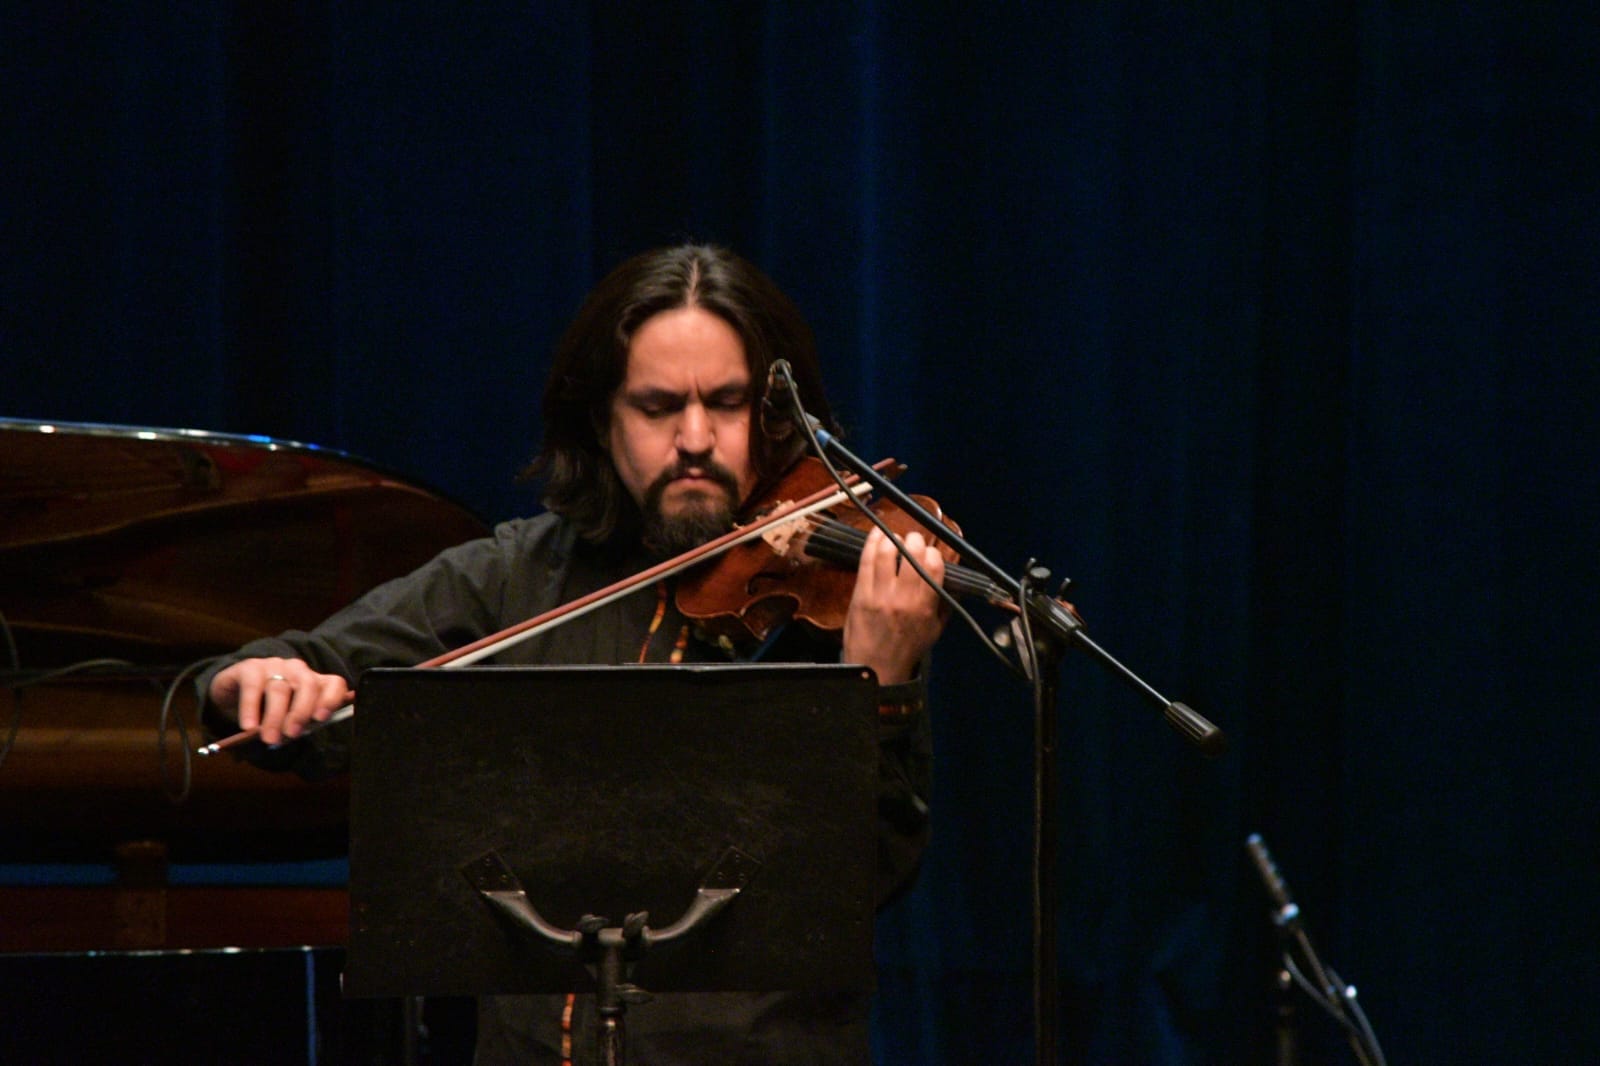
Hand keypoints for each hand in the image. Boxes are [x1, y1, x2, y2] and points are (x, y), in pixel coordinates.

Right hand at [208, 657, 352, 745]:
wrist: (233, 693)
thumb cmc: (268, 708)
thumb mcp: (288, 718)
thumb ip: (299, 725)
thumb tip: (296, 735)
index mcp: (315, 682)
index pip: (335, 684)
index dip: (331, 699)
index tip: (321, 718)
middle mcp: (298, 670)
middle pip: (308, 686)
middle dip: (300, 712)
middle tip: (291, 734)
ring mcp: (275, 665)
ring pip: (280, 689)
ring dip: (275, 717)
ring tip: (269, 738)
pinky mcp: (250, 668)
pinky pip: (252, 687)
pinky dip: (250, 709)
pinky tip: (248, 726)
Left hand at [842, 526, 948, 685]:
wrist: (876, 668)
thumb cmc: (907, 648)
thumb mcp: (935, 630)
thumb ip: (945, 604)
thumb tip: (955, 583)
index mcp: (926, 606)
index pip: (934, 566)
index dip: (933, 553)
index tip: (930, 552)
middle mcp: (904, 597)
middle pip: (912, 555)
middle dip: (915, 540)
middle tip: (913, 540)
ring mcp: (880, 594)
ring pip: (887, 553)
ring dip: (893, 538)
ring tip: (895, 537)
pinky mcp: (861, 593)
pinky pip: (866, 561)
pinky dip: (872, 542)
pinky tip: (877, 534)